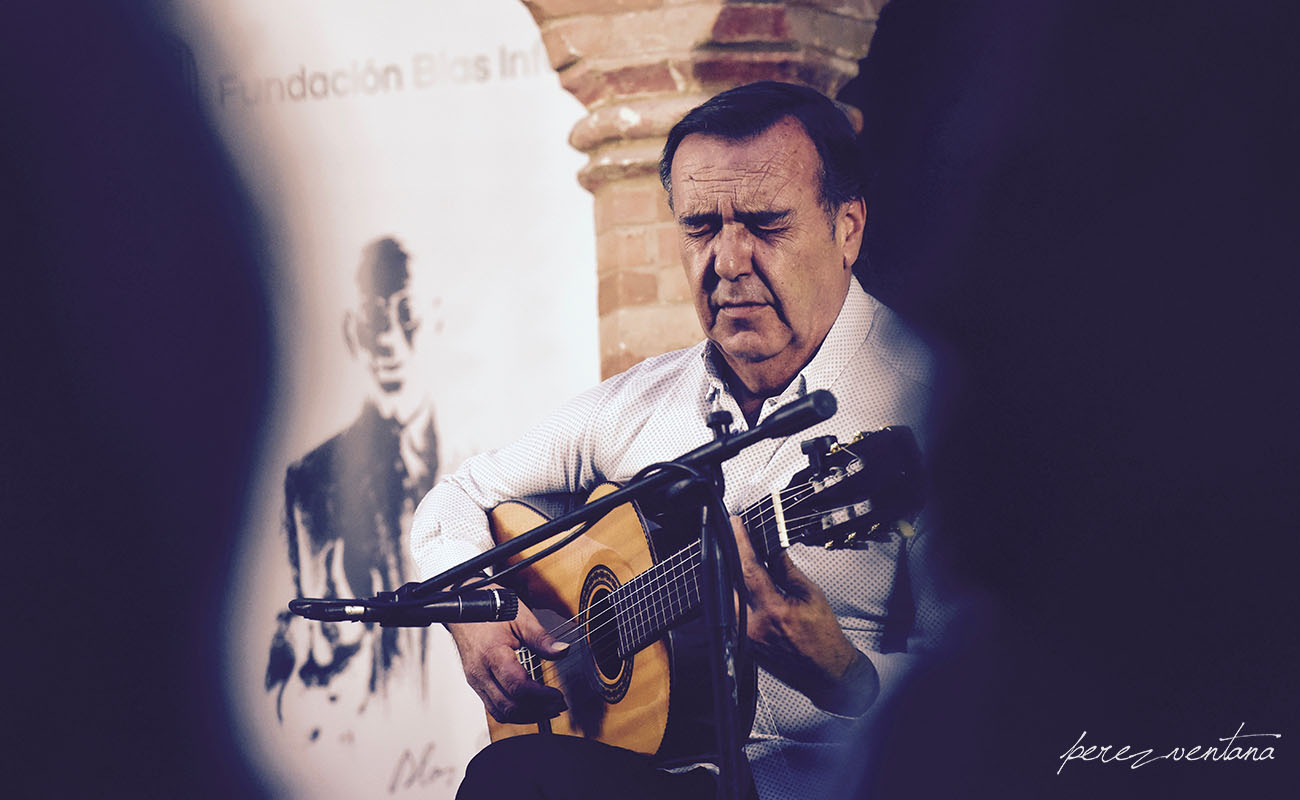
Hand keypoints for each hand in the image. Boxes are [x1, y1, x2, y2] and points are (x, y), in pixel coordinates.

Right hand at [446, 589, 568, 723]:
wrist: (463, 606)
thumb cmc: (490, 608)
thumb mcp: (520, 617)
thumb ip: (541, 638)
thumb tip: (562, 651)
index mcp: (492, 654)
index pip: (517, 687)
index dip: (541, 696)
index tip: (557, 695)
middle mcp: (480, 672)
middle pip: (509, 707)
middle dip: (537, 710)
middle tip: (557, 705)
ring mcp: (475, 680)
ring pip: (500, 712)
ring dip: (526, 715)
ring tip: (547, 709)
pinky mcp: (476, 683)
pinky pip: (493, 707)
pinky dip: (513, 711)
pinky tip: (529, 705)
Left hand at [731, 515, 878, 714]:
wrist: (825, 671)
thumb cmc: (823, 636)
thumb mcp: (811, 595)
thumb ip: (788, 570)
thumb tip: (772, 549)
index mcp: (773, 610)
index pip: (748, 569)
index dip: (740, 543)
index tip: (735, 525)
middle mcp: (754, 625)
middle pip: (729, 582)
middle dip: (730, 558)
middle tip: (734, 539)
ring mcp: (746, 636)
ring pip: (727, 597)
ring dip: (732, 577)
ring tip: (741, 560)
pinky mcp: (744, 644)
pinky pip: (732, 613)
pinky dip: (735, 596)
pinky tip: (743, 586)